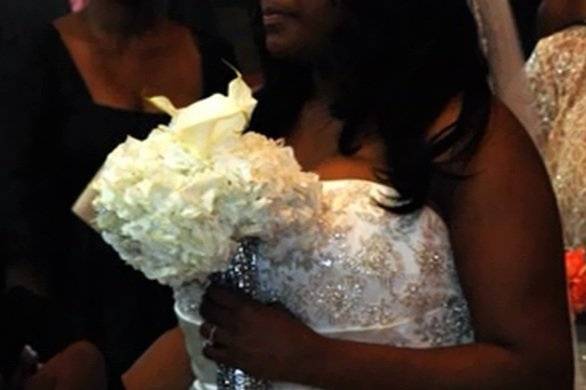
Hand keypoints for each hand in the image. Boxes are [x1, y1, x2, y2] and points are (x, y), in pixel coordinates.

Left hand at [199, 285, 325, 382]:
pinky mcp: (234, 360)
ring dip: (207, 324)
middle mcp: (236, 324)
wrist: (301, 357)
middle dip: (206, 303)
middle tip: (208, 302)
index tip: (212, 288)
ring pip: (206, 330)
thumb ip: (257, 305)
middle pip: (208, 310)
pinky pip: (210, 352)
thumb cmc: (293, 331)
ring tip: (211, 323)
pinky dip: (209, 346)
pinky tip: (214, 343)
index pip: (219, 294)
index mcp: (248, 308)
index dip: (212, 289)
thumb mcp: (276, 308)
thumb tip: (247, 303)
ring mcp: (233, 343)